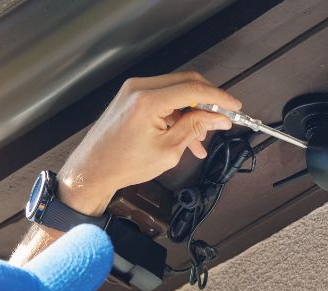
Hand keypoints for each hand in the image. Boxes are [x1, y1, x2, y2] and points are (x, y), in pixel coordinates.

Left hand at [56, 71, 241, 214]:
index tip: (235, 106)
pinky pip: (162, 99)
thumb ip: (195, 127)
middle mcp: (140, 88)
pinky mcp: (131, 98)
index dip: (219, 97)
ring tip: (201, 139)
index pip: (194, 89)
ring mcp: (133, 90)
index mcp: (148, 100)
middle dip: (207, 102)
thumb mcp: (168, 151)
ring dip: (192, 111)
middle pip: (186, 83)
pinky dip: (177, 114)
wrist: (93, 170)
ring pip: (175, 92)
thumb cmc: (123, 165)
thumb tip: (218, 117)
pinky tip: (186, 137)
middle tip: (222, 120)